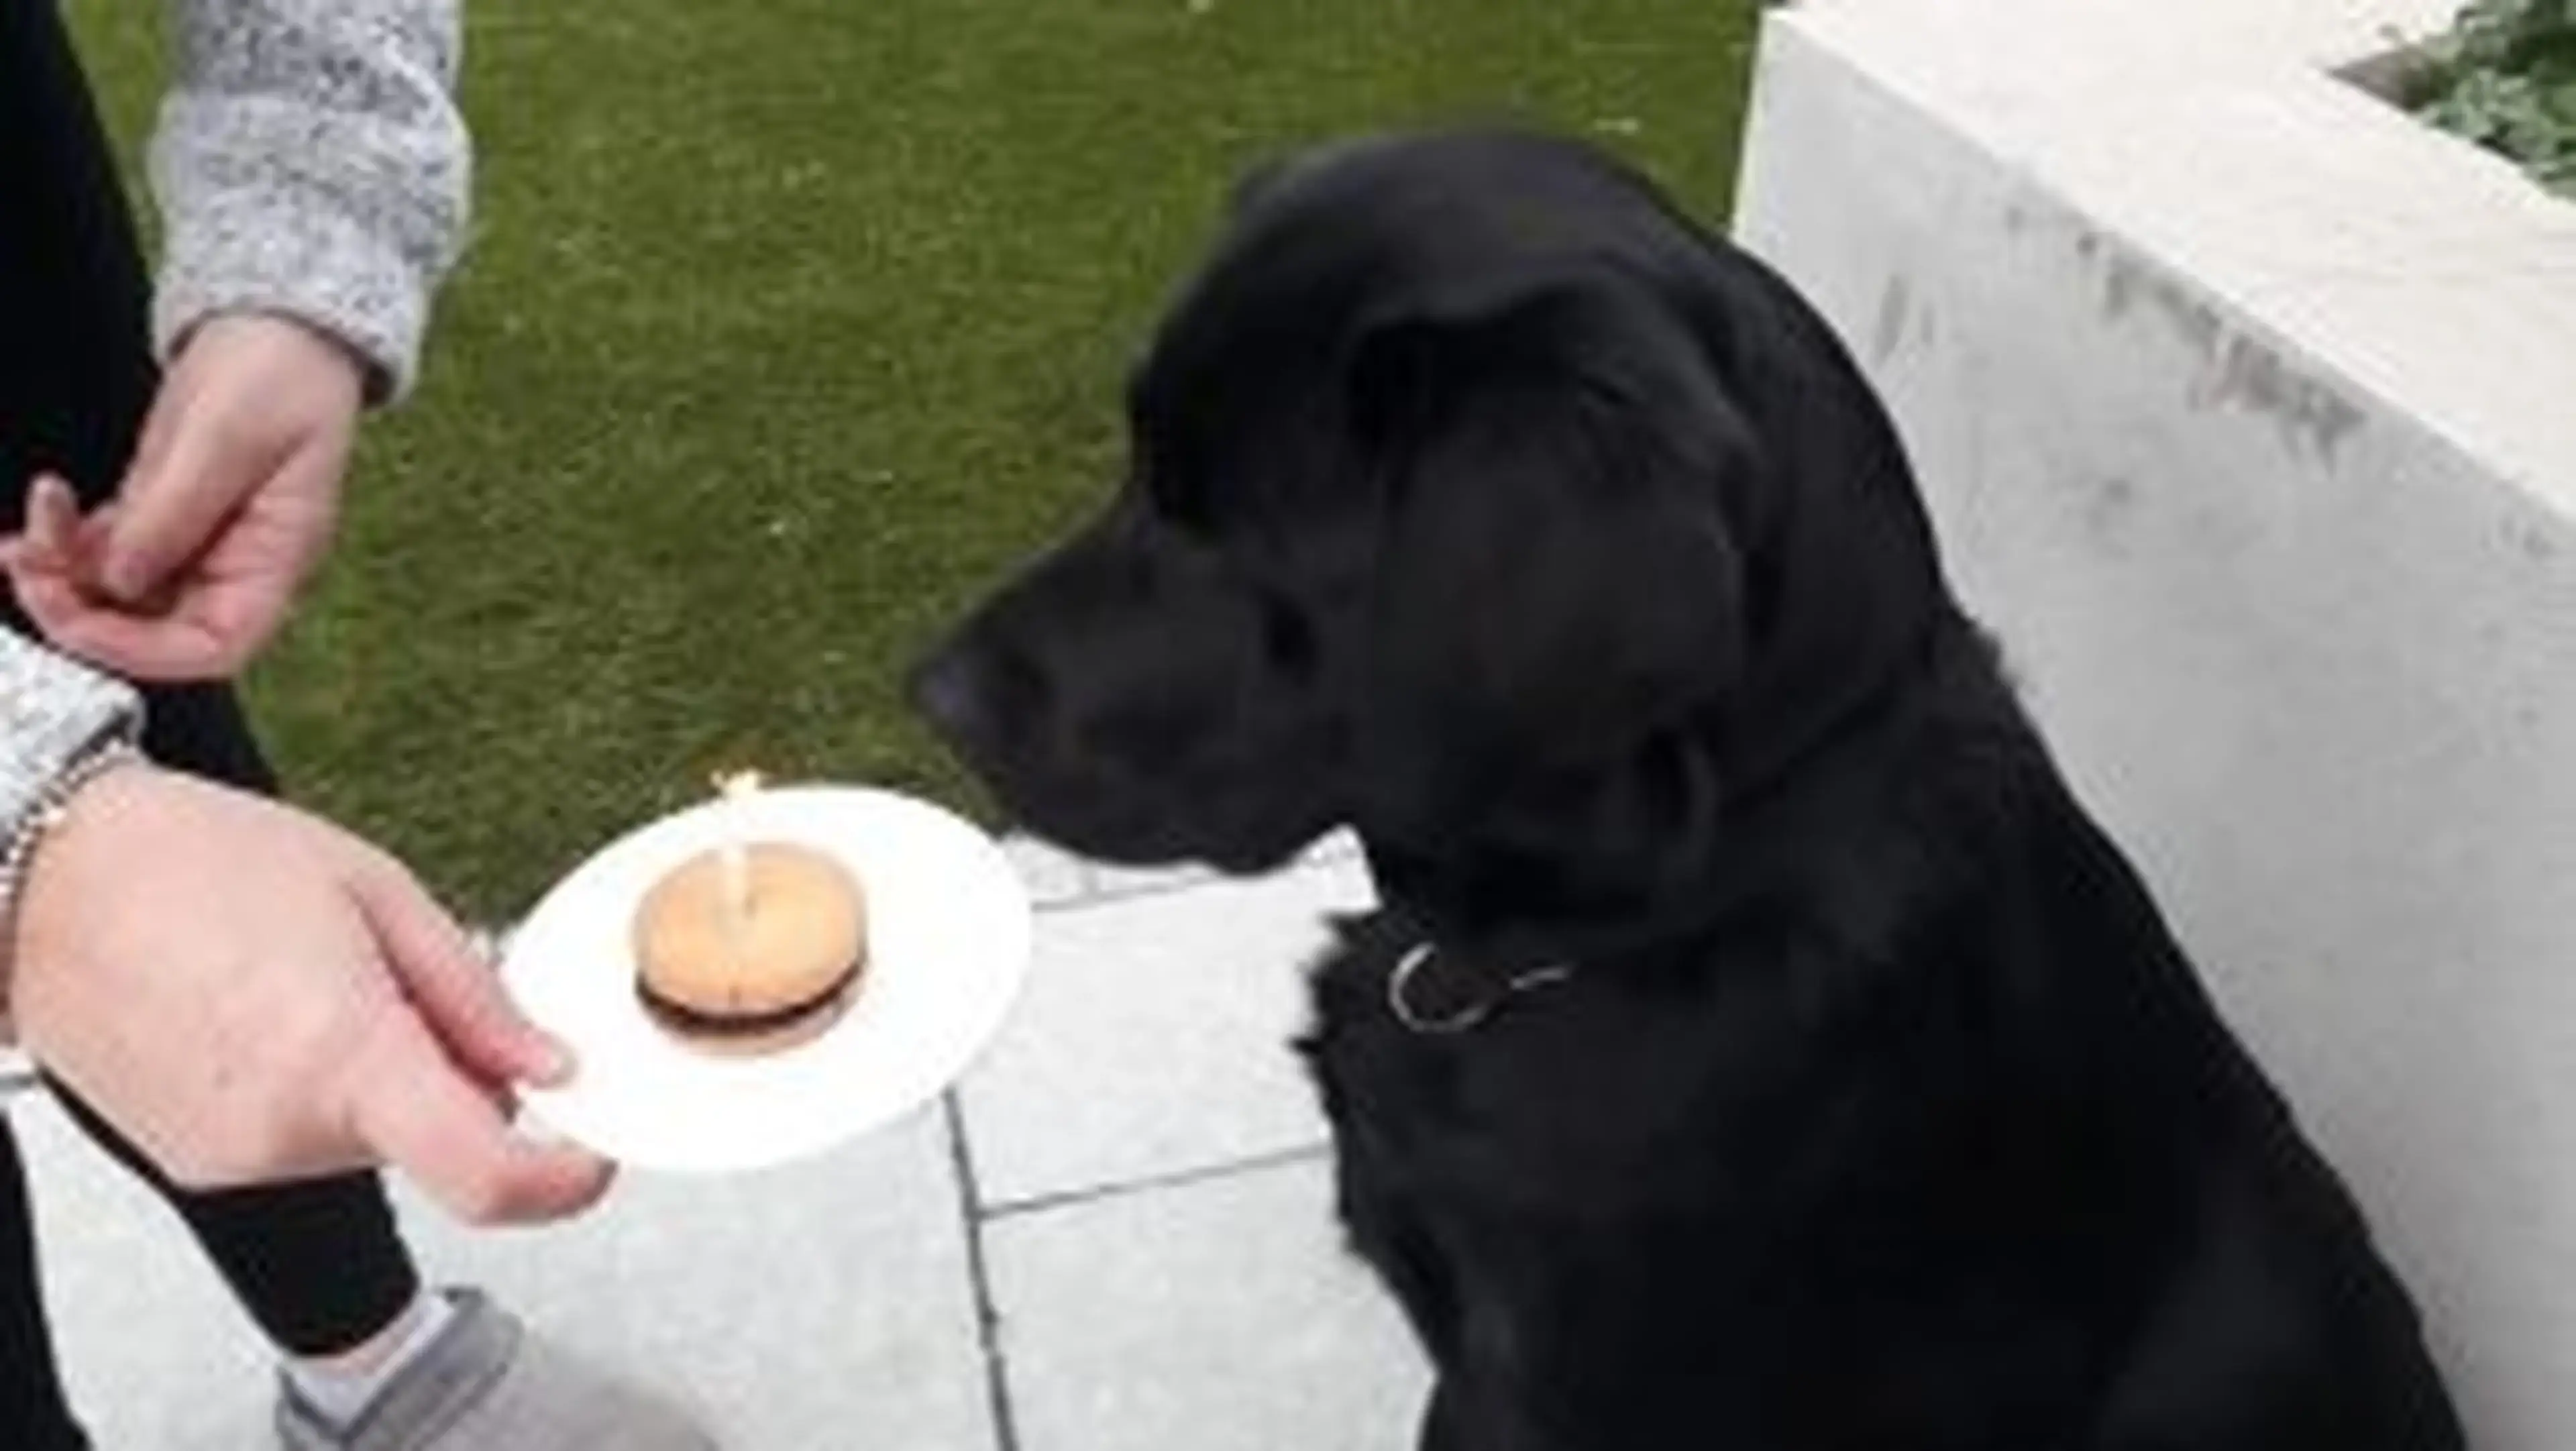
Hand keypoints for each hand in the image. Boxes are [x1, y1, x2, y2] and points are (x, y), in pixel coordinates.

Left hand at [0, 313, 363, 680]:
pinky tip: (39, 514)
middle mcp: (235, 563)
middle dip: (84, 612)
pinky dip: (62, 544)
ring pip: (117, 591)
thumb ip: (171, 514)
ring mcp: (195, 540)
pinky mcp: (160, 512)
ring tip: (24, 537)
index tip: (83, 622)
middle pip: (155, 629)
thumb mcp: (224, 439)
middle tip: (30, 576)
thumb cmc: (283, 376)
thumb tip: (118, 579)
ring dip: (62, 575)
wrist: (277, 328)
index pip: (215, 645)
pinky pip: (103, 551)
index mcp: (275, 560)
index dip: (145, 652)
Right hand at [7, 765, 611, 1224]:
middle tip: (390, 979)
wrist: (40, 876)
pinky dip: (312, 1087)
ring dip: (373, 1074)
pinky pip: (301, 1137)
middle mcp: (287, 1128)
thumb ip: (473, 995)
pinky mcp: (196, 1163)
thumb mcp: (374, 892)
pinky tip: (262, 1010)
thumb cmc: (194, 860)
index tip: (591, 1154)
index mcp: (346, 1056)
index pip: (486, 1174)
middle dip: (446, 1070)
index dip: (561, 1180)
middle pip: (432, 1135)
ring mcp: (234, 1157)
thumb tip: (546, 1064)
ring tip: (304, 979)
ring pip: (367, 1135)